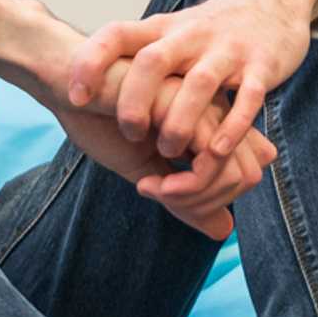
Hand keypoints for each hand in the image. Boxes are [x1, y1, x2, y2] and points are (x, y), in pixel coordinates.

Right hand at [47, 69, 274, 240]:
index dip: (214, 199)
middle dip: (205, 204)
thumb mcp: (150, 170)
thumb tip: (226, 231)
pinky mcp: (188, 108)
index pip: (247, 173)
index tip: (170, 198)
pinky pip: (207, 166)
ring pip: (233, 175)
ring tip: (150, 189)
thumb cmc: (104, 120)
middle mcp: (217, 112)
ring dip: (191, 198)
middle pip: (248, 177)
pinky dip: (179, 189)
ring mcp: (206, 107)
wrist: (69, 84)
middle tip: (161, 198)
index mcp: (212, 121)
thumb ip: (188, 198)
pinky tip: (144, 182)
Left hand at [66, 0, 317, 160]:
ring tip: (169, 151)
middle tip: (130, 134)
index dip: (91, 62)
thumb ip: (131, 58)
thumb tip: (78, 84)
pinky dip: (231, 128)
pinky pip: (248, 99)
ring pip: (198, 84)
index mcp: (162, 29)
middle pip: (153, 62)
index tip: (75, 96)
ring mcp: (228, 50)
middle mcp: (191, 36)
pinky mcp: (262, 66)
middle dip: (135, 102)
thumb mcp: (166, 33)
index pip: (117, 35)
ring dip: (179, 122)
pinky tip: (215, 151)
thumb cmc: (207, 32)